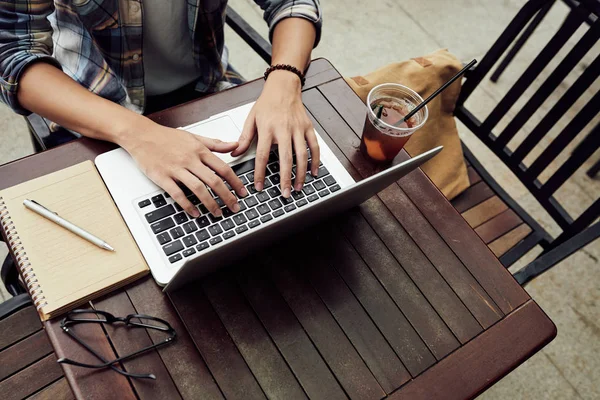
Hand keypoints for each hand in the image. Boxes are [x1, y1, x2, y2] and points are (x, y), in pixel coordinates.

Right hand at [121, 119, 246, 217]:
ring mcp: (176, 169)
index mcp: (199, 150)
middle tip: (235, 207)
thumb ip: (215, 144)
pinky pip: (178, 194)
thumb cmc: (167, 137)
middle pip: (214, 181)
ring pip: (198, 189)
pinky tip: (195, 213)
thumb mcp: (194, 136)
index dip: (236, 182)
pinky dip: (188, 205)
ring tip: (218, 213)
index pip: (223, 168)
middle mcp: (190, 160)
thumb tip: (234, 144)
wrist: (141, 135)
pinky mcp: (163, 177)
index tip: (243, 192)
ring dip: (210, 203)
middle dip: (227, 196)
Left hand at [231, 70, 319, 197]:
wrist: (283, 87)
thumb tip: (234, 153)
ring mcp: (298, 129)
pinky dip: (316, 161)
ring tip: (298, 187)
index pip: (262, 155)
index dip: (260, 173)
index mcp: (268, 128)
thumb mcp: (251, 119)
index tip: (259, 186)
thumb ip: (244, 138)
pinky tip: (314, 172)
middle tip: (284, 194)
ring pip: (302, 155)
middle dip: (285, 178)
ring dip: (301, 173)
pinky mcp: (308, 128)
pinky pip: (314, 147)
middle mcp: (284, 129)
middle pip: (285, 158)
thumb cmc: (267, 103)